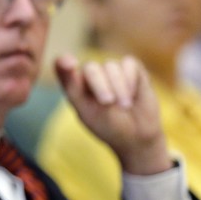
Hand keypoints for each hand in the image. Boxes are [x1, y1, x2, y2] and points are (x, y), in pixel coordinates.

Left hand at [54, 54, 171, 175]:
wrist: (138, 137)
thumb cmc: (107, 126)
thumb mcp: (86, 112)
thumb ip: (73, 88)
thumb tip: (68, 62)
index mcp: (75, 85)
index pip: (62, 67)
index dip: (63, 63)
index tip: (69, 65)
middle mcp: (92, 74)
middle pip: (91, 68)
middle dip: (99, 85)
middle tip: (108, 102)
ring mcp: (111, 70)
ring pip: (110, 66)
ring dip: (119, 87)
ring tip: (125, 106)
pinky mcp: (132, 69)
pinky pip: (128, 63)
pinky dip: (130, 79)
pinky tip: (132, 95)